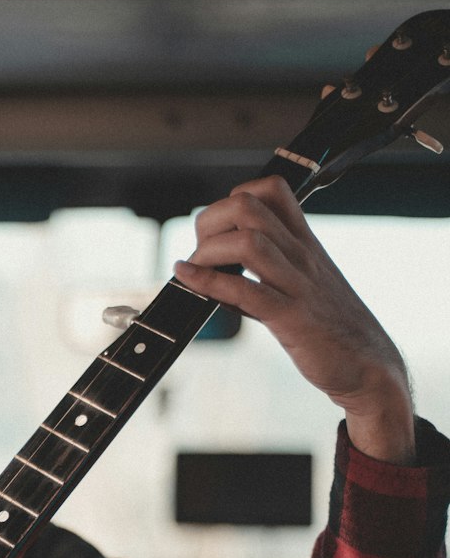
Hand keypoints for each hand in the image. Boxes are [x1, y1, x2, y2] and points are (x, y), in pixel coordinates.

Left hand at [172, 175, 414, 463]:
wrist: (370, 367)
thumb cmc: (334, 330)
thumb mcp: (305, 287)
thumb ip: (268, 272)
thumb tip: (218, 272)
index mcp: (306, 244)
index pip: (273, 190)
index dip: (236, 196)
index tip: (219, 226)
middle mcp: (302, 256)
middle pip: (249, 208)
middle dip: (211, 221)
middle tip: (199, 249)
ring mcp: (298, 285)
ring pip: (247, 243)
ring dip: (208, 251)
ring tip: (195, 267)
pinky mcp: (291, 318)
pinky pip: (244, 291)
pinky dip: (207, 282)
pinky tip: (188, 278)